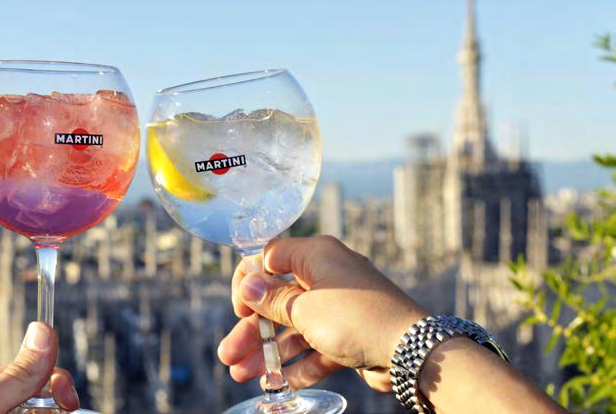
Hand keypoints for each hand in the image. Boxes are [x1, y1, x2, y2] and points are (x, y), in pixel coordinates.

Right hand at [218, 236, 426, 391]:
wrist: (411, 349)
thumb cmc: (356, 318)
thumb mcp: (304, 308)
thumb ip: (272, 299)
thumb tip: (247, 284)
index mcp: (316, 255)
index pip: (270, 258)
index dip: (249, 281)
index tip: (239, 308)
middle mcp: (327, 275)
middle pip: (277, 300)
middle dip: (251, 329)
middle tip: (228, 355)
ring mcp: (339, 306)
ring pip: (293, 327)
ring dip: (268, 351)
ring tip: (242, 375)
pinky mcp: (349, 333)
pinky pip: (316, 346)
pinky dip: (298, 363)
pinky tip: (277, 383)